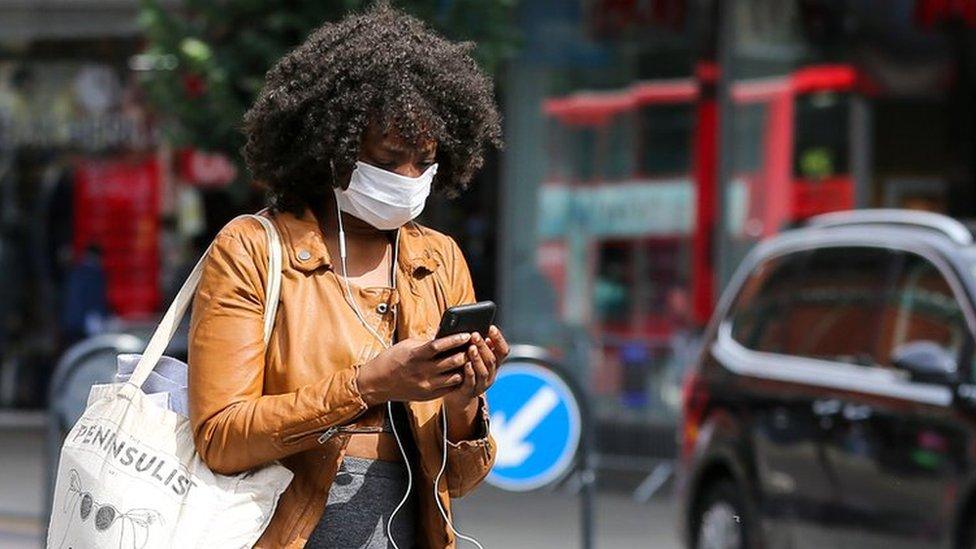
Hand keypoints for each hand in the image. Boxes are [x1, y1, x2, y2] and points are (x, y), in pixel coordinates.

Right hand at [355, 334, 471, 404]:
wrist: (377, 383)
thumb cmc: (392, 360)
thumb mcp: (407, 346)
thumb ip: (426, 343)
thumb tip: (445, 336)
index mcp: (416, 355)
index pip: (439, 345)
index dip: (455, 340)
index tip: (467, 334)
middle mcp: (422, 371)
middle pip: (451, 362)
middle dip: (465, 353)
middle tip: (474, 346)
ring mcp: (426, 385)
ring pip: (454, 377)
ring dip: (463, 368)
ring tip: (470, 359)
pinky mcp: (428, 395)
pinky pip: (449, 388)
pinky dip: (457, 380)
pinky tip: (462, 372)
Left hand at [443, 325, 510, 407]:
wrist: (456, 395)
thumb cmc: (462, 369)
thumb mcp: (471, 356)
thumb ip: (475, 345)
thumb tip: (472, 327)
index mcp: (494, 364)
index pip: (502, 351)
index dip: (498, 340)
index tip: (491, 327)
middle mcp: (491, 374)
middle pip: (491, 360)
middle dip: (484, 346)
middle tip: (475, 335)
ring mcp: (481, 384)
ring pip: (483, 371)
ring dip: (478, 358)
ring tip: (471, 348)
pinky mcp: (469, 392)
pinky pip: (471, 382)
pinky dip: (470, 372)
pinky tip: (466, 364)